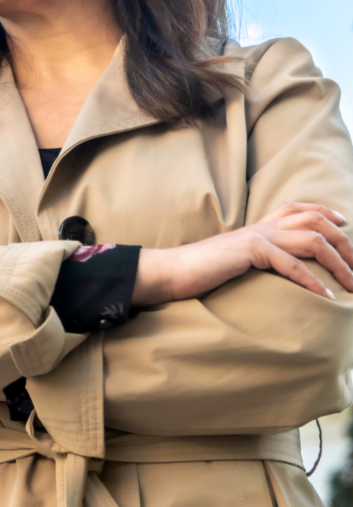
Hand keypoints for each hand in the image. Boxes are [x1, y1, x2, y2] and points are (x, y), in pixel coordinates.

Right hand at [131, 203, 352, 305]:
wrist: (171, 271)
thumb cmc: (199, 272)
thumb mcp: (233, 261)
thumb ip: (253, 259)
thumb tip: (270, 270)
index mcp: (258, 226)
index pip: (299, 209)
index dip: (325, 212)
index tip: (345, 223)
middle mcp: (261, 226)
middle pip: (316, 222)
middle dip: (345, 243)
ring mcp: (257, 236)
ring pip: (313, 239)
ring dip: (339, 263)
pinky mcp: (250, 250)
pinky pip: (291, 264)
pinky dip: (312, 281)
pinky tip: (325, 297)